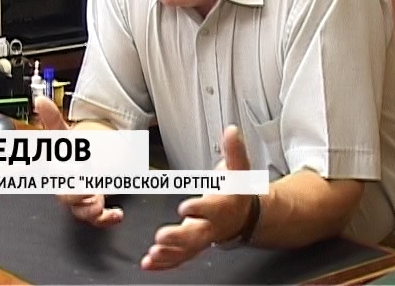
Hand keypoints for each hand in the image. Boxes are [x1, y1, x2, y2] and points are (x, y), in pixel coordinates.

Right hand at [33, 96, 123, 226]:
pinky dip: (108, 219)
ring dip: (91, 209)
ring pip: (80, 211)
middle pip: (65, 196)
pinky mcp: (93, 207)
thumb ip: (52, 119)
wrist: (86, 160)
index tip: (66, 172)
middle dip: (75, 195)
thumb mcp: (64, 134)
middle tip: (86, 190)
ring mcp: (80, 199)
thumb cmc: (71, 151)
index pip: (54, 173)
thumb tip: (39, 100)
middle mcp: (66, 186)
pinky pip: (98, 219)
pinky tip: (117, 213)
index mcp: (58, 168)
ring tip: (99, 204)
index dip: (57, 175)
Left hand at [141, 125, 253, 270]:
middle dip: (178, 238)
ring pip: (186, 251)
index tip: (185, 207)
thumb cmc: (236, 191)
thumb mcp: (239, 168)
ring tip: (153, 255)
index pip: (211, 208)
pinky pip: (179, 258)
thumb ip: (234, 150)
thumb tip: (232, 130)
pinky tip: (150, 264)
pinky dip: (165, 263)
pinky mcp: (192, 247)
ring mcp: (202, 239)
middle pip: (196, 235)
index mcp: (222, 206)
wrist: (244, 216)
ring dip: (169, 254)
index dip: (199, 208)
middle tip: (161, 237)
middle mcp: (212, 226)